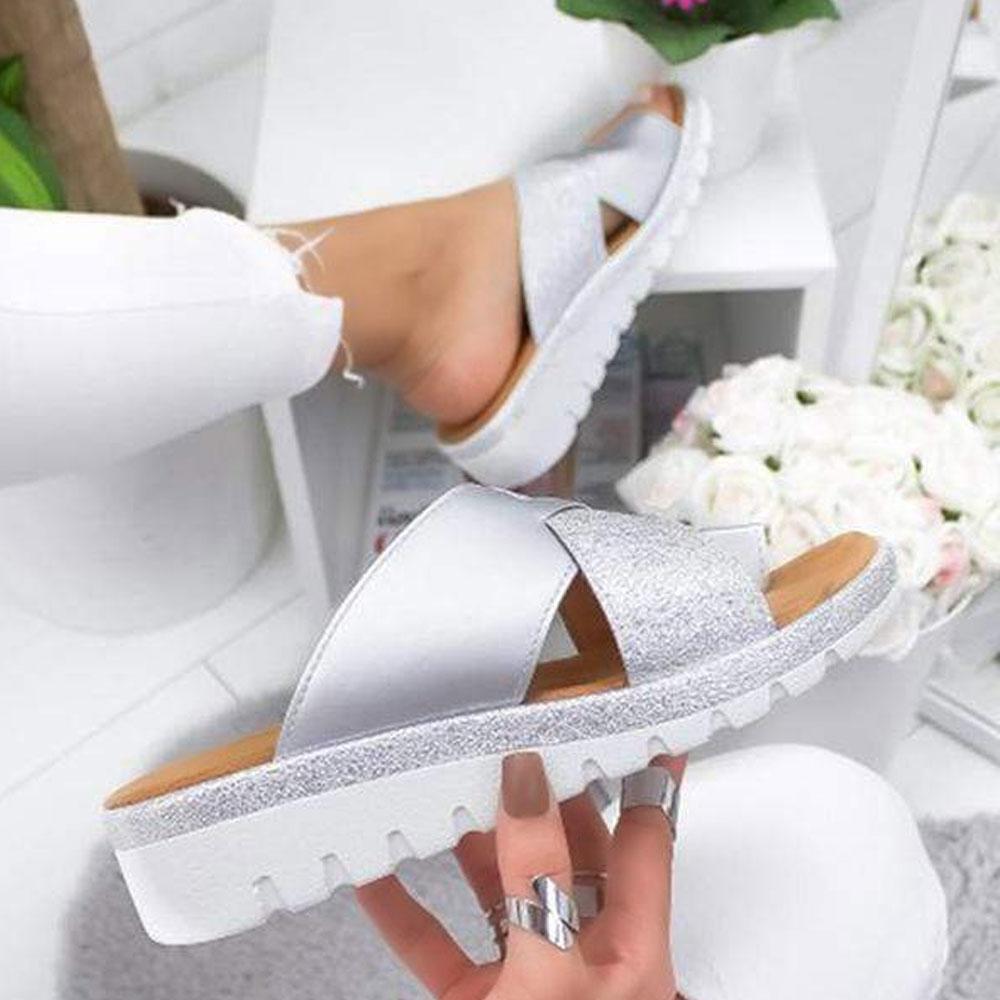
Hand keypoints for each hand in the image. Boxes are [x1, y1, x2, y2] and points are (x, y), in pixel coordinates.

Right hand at [356, 752, 684, 999]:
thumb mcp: (553, 974)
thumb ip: (537, 875)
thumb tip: (528, 784)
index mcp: (632, 942)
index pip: (644, 832)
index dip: (639, 770)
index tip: (623, 714)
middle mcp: (585, 952)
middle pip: (564, 849)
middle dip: (532, 795)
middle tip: (504, 738)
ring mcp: (529, 978)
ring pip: (498, 888)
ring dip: (463, 841)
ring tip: (439, 787)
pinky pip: (437, 943)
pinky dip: (404, 909)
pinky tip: (376, 876)